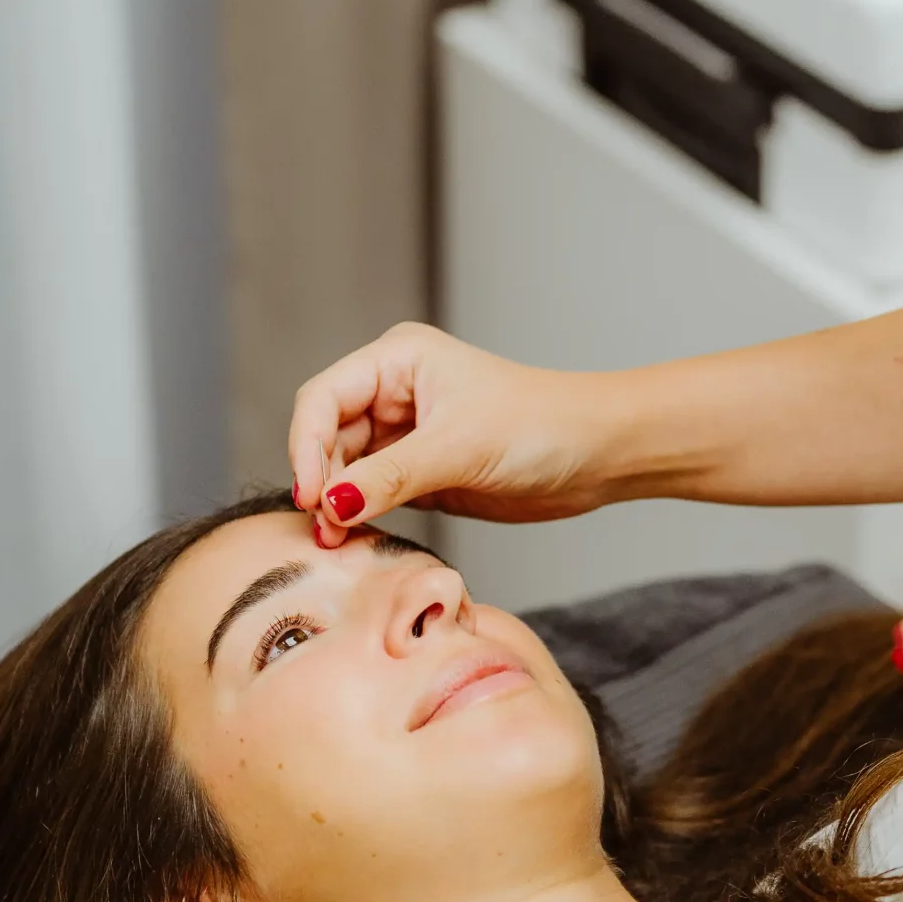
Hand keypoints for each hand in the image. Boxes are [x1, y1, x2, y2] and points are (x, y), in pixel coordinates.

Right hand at [288, 324, 618, 541]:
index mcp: (398, 360)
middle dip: (321, 481)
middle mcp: (394, 391)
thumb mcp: (460, 448)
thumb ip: (391, 475)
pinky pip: (371, 493)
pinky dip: (359, 515)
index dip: (306, 446)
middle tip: (325, 530)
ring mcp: (405, 433)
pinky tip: (355, 538)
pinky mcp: (419, 472)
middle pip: (327, 436)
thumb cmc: (540, 426)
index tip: (311, 495)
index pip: (323, 399)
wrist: (596, 454)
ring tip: (337, 541)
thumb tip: (331, 503)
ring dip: (337, 504)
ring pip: (345, 469)